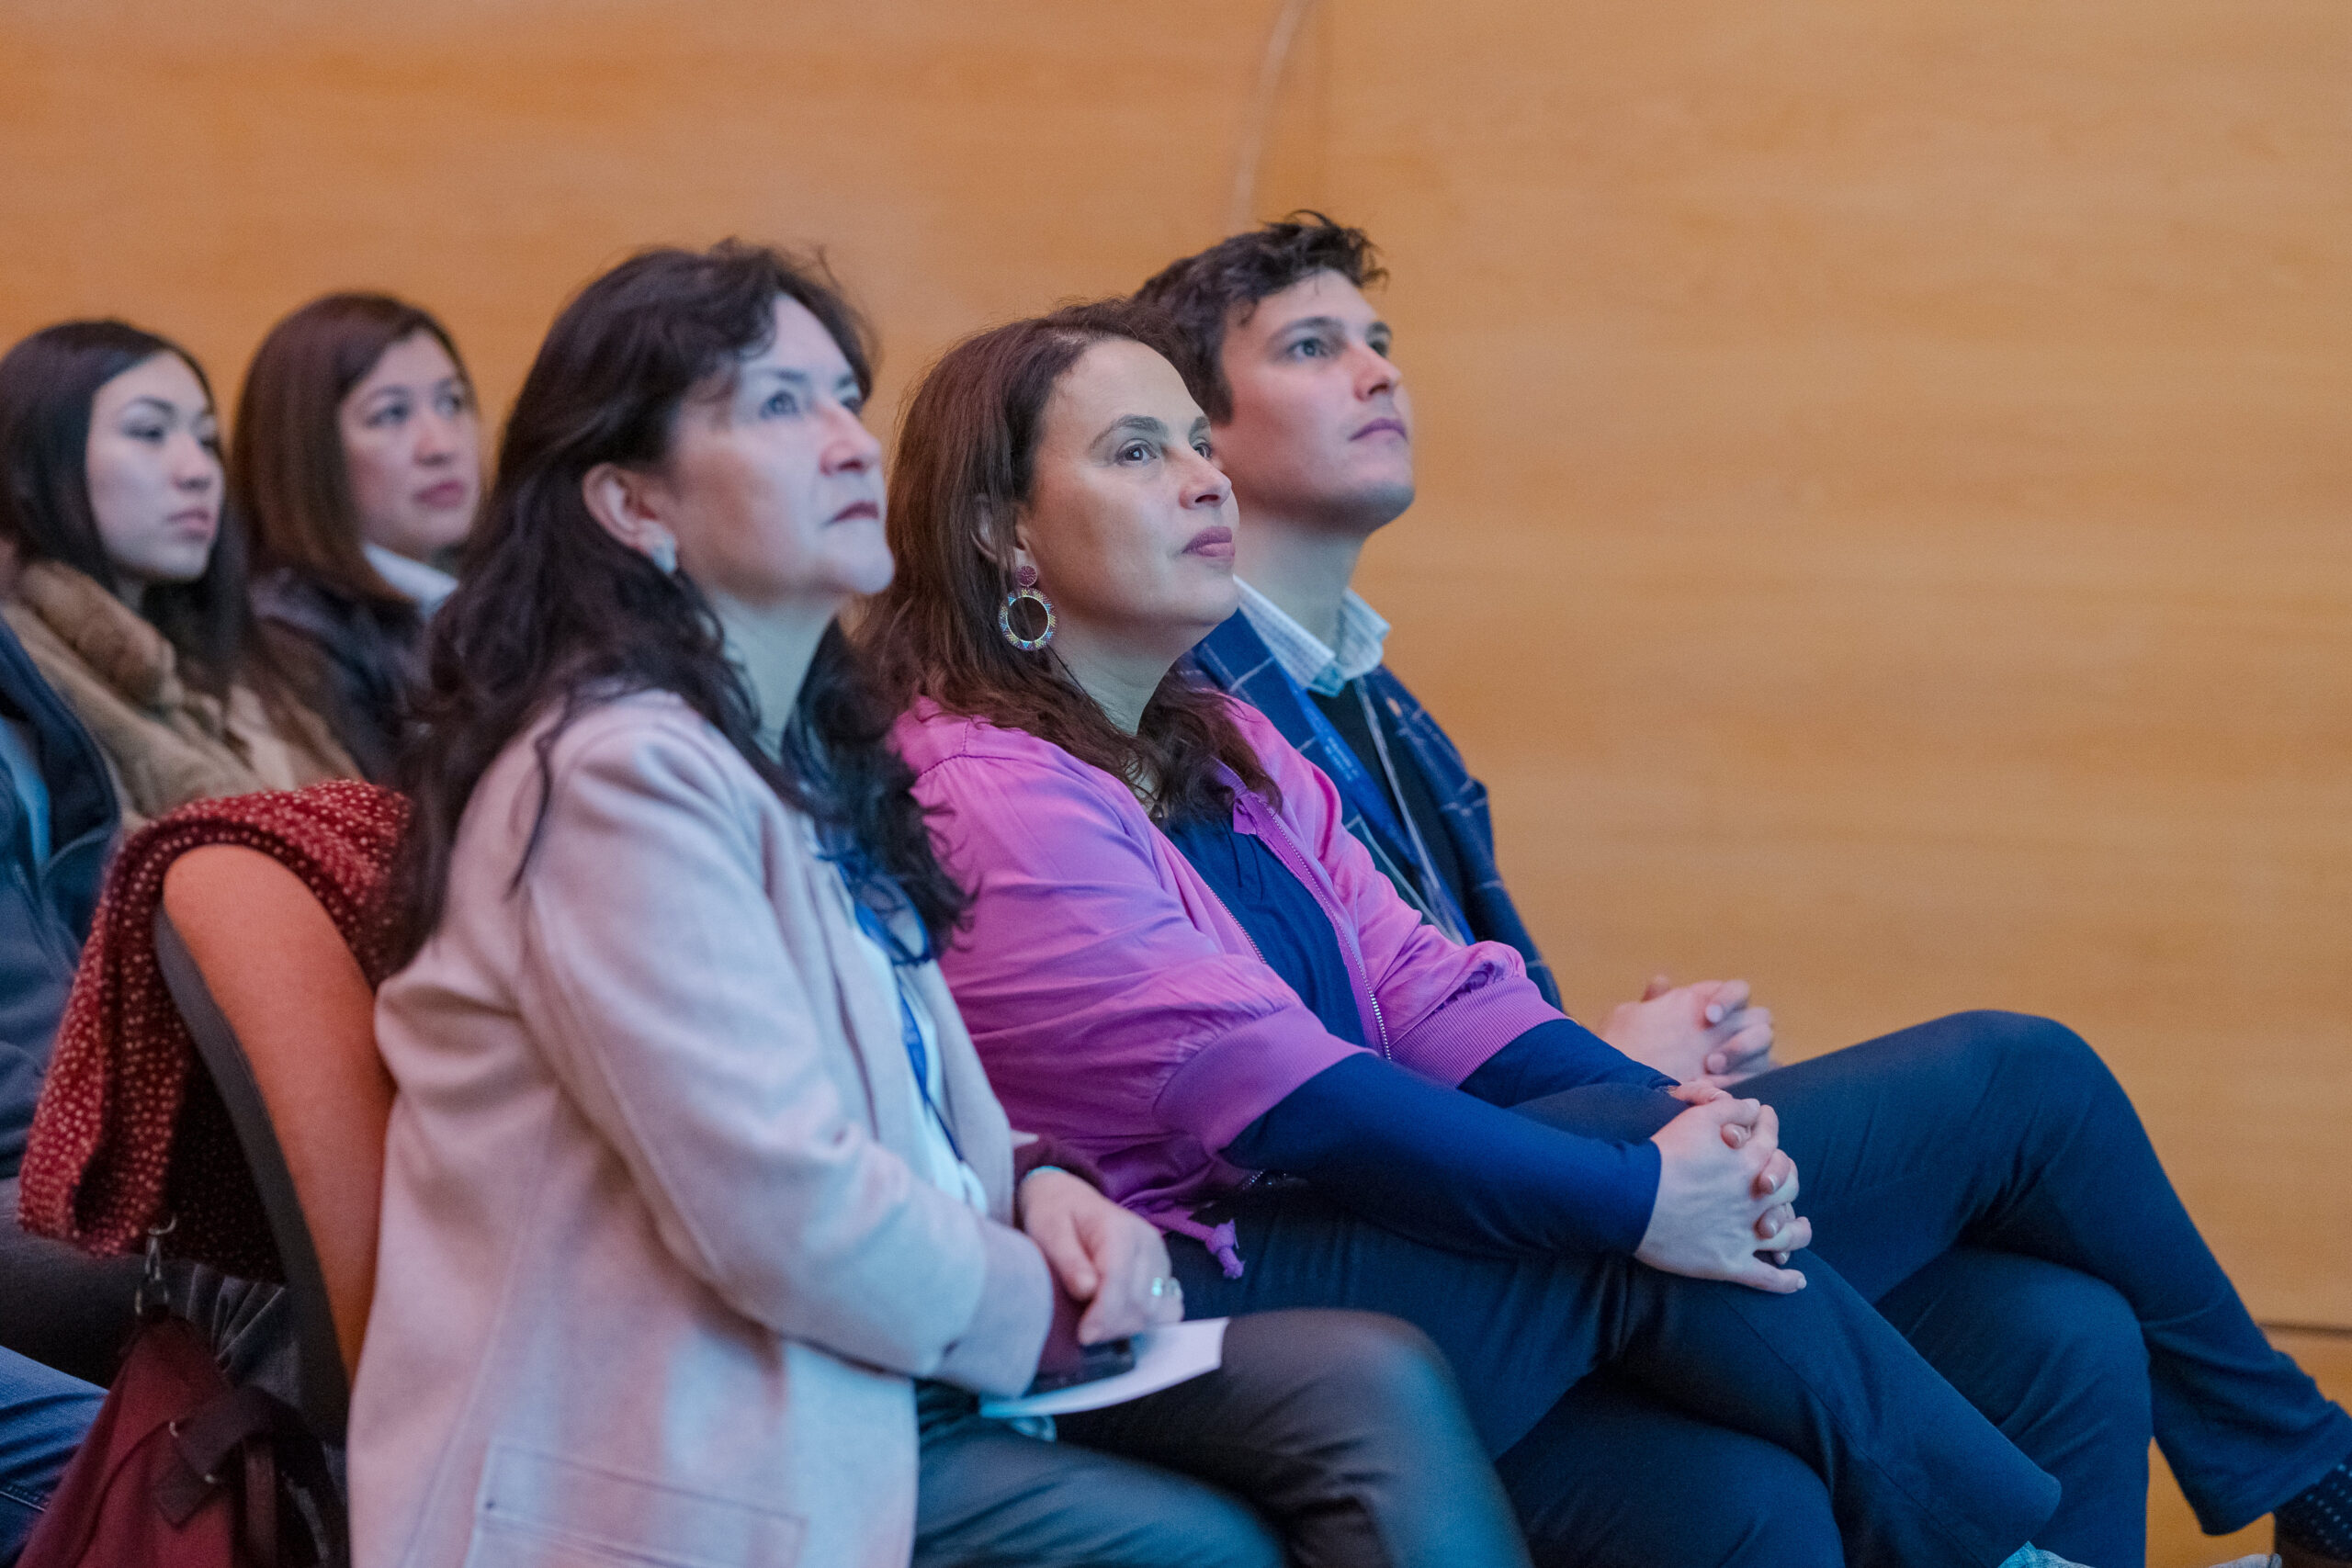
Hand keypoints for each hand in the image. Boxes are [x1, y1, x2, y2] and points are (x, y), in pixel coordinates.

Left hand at [1017, 1169, 1184, 1343]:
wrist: (1071, 1200)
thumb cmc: (1057, 1215)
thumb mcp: (1050, 1232)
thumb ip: (1069, 1262)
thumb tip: (1087, 1291)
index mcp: (1120, 1229)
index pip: (1119, 1280)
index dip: (1103, 1314)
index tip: (1083, 1336)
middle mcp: (1148, 1242)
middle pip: (1139, 1301)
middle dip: (1111, 1327)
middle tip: (1084, 1335)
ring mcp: (1160, 1257)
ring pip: (1154, 1311)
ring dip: (1125, 1328)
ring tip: (1096, 1328)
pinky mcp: (1163, 1271)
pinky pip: (1167, 1309)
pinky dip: (1145, 1322)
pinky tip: (1120, 1321)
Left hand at [1603, 974, 1775, 1085]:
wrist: (1631, 1087)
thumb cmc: (1635, 1049)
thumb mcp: (1633, 1024)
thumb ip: (1651, 1003)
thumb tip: (1661, 982)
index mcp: (1715, 1005)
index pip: (1738, 991)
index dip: (1728, 999)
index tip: (1709, 1016)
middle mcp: (1736, 1027)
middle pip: (1761, 1020)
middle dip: (1740, 1039)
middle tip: (1710, 1060)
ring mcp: (1746, 1054)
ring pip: (1765, 1047)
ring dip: (1743, 1058)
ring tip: (1711, 1074)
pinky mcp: (1748, 1079)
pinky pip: (1762, 1077)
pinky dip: (1745, 1082)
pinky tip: (1720, 1091)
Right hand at [1634, 1094, 1810, 1292]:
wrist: (1632, 1197)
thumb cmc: (1663, 1155)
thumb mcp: (1699, 1118)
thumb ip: (1733, 1109)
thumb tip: (1758, 1108)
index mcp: (1751, 1163)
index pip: (1776, 1147)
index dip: (1773, 1135)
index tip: (1767, 1130)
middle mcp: (1756, 1200)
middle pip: (1789, 1190)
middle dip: (1789, 1182)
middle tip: (1782, 1183)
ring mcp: (1745, 1234)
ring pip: (1786, 1235)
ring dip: (1799, 1231)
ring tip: (1801, 1229)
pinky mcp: (1729, 1263)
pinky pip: (1766, 1278)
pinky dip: (1784, 1281)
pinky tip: (1797, 1281)